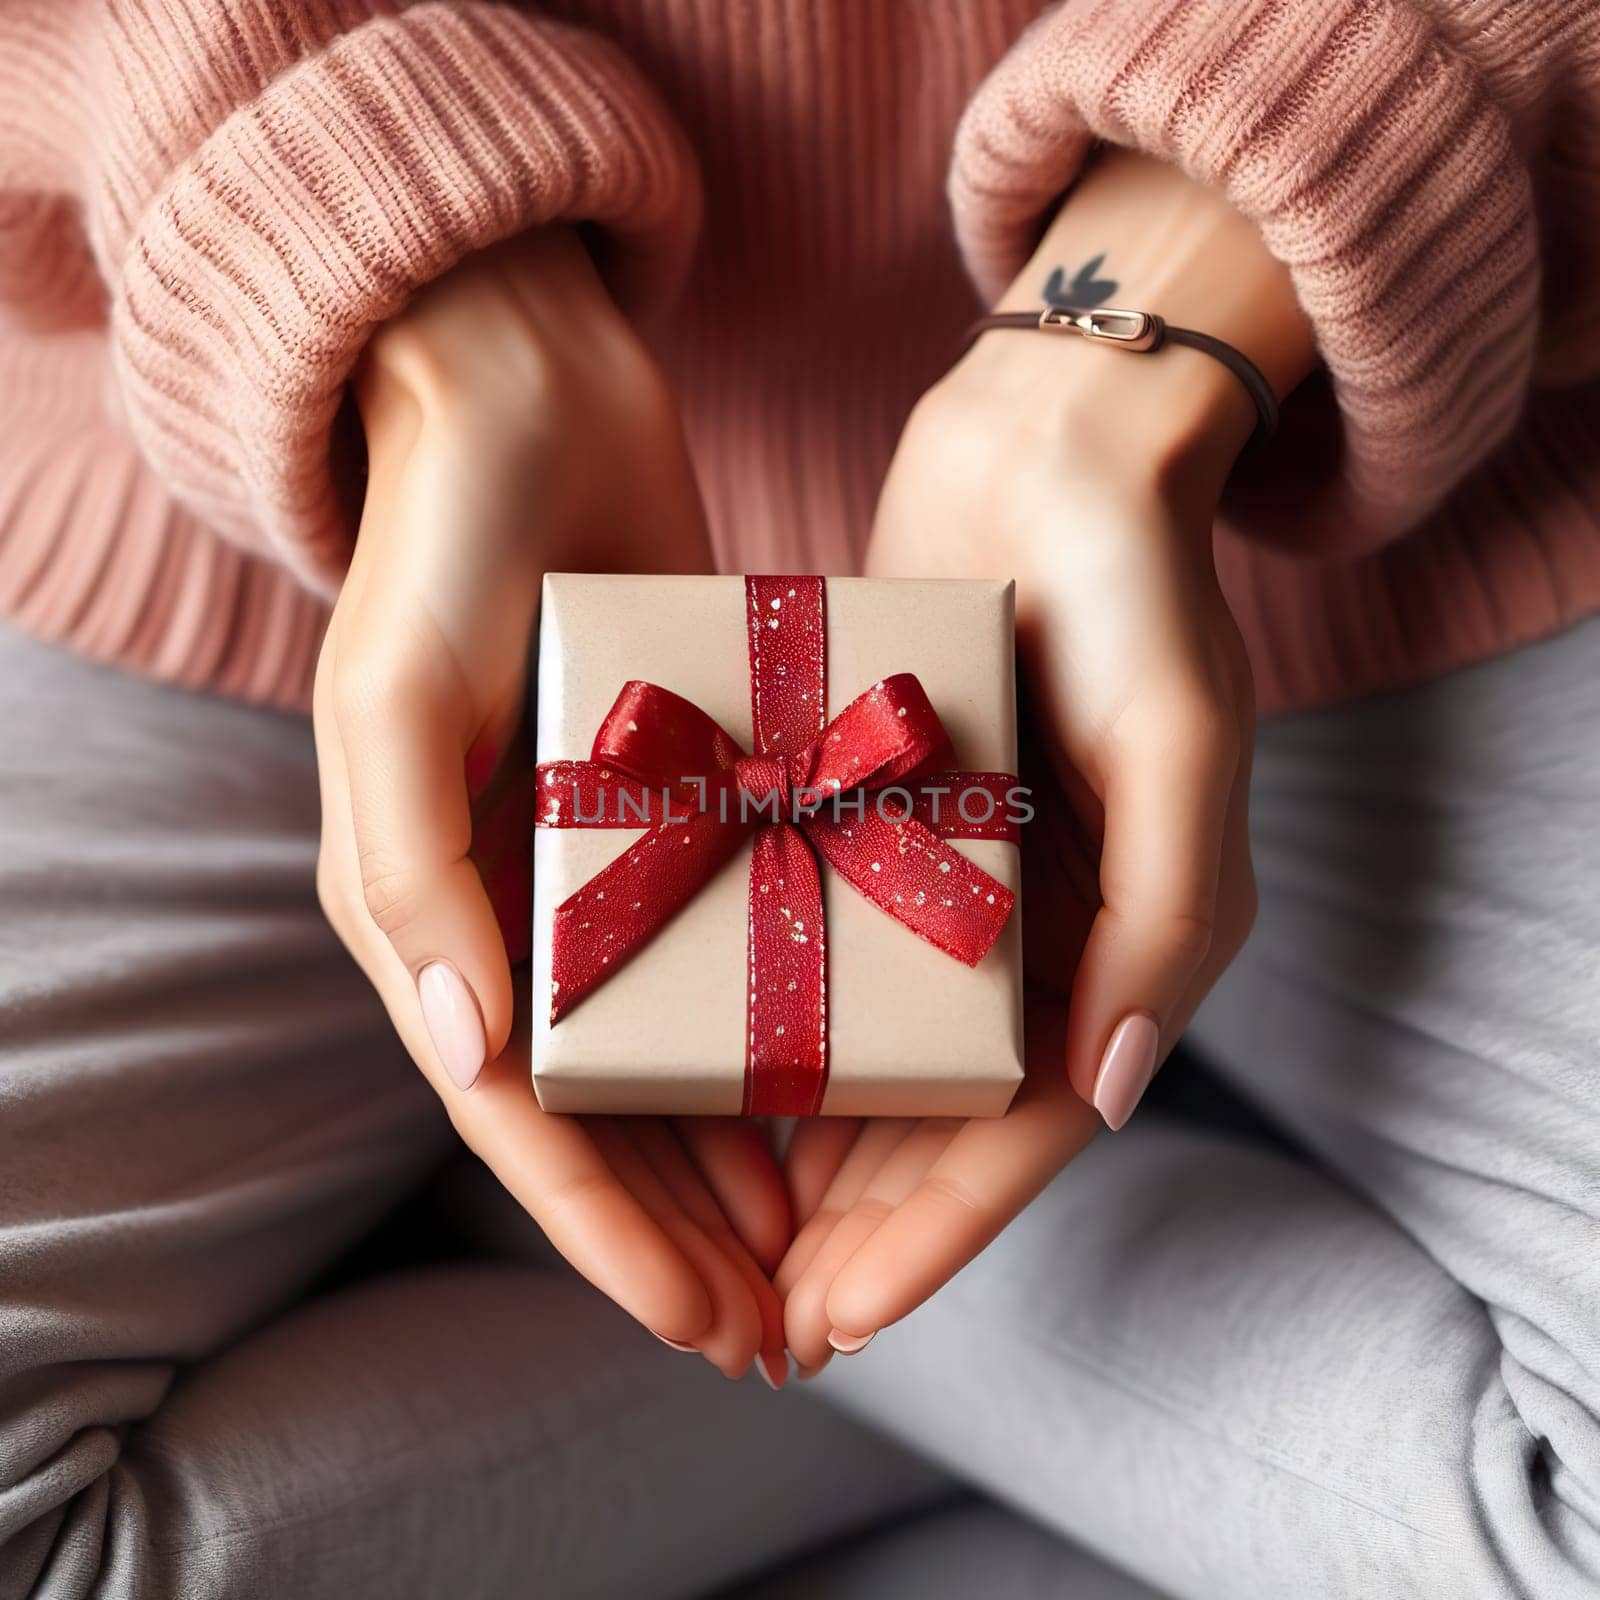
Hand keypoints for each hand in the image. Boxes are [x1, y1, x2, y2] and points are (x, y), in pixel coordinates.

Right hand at [313, 229, 789, 1381]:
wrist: (531, 399)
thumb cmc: (449, 541)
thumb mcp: (396, 695)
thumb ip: (411, 873)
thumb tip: (467, 1048)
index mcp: (426, 912)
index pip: (523, 1118)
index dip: (608, 1234)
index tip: (704, 1326)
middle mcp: (514, 912)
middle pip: (609, 1116)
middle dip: (691, 1231)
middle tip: (787, 1330)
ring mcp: (605, 869)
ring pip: (679, 1057)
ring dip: (742, 1161)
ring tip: (828, 1247)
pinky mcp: (682, 813)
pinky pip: (733, 953)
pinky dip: (779, 1034)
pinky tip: (849, 1090)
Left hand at [777, 142, 1311, 1360]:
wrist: (1050, 450)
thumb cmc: (1133, 588)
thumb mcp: (1180, 742)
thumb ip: (1163, 916)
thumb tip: (1110, 1086)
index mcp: (1123, 936)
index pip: (1030, 1126)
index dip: (942, 1232)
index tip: (847, 1319)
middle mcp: (1038, 932)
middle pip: (941, 1120)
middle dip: (861, 1229)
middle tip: (765, 1323)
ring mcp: (949, 886)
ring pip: (875, 1060)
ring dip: (812, 1159)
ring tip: (727, 1246)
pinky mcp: (875, 826)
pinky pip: (824, 957)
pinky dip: (777, 1033)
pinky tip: (705, 1092)